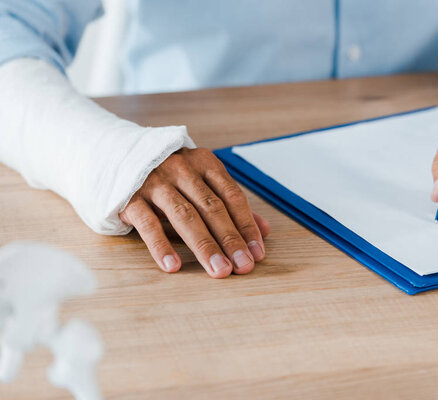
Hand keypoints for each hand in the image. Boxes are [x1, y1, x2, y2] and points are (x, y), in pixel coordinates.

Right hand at [119, 148, 269, 276]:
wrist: (116, 155)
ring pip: (184, 216)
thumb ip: (231, 205)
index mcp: (205, 163)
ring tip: (219, 270)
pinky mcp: (130, 197)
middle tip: (243, 266)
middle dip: (230, 239)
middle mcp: (182, 169)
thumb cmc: (169, 175)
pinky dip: (161, 246)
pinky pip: (148, 223)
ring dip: (204, 246)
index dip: (246, 226)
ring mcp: (155, 182)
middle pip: (211, 208)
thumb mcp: (201, 182)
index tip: (257, 253)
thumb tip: (264, 231)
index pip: (232, 197)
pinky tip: (173, 266)